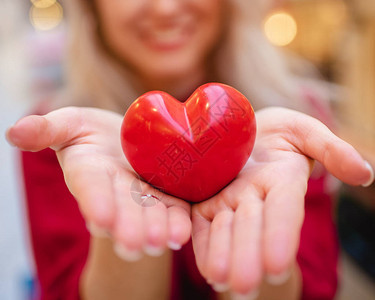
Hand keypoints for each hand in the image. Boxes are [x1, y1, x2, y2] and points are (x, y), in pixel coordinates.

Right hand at [6, 107, 190, 259]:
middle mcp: (115, 192)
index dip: (94, 201)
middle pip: (122, 211)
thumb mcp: (71, 123)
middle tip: (134, 244)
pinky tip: (183, 233)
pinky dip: (178, 223)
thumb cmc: (94, 132)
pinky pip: (174, 211)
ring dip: (156, 231)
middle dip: (127, 227)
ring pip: (149, 216)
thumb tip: (14, 132)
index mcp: (89, 173)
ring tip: (164, 242)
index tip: (100, 217)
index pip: (90, 188)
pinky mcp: (168, 197)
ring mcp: (142, 198)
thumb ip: (48, 129)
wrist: (129, 138)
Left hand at [191, 107, 373, 294]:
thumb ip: (330, 149)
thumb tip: (365, 173)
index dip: (281, 235)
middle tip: (243, 287)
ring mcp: (229, 202)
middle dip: (248, 256)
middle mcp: (255, 197)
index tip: (276, 265)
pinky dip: (203, 245)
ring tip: (219, 279)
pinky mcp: (205, 202)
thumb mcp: (303, 130)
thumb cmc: (276, 131)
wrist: (239, 130)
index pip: (284, 210)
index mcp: (282, 181)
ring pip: (226, 230)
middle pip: (252, 227)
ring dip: (222, 256)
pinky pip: (203, 225)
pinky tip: (206, 268)